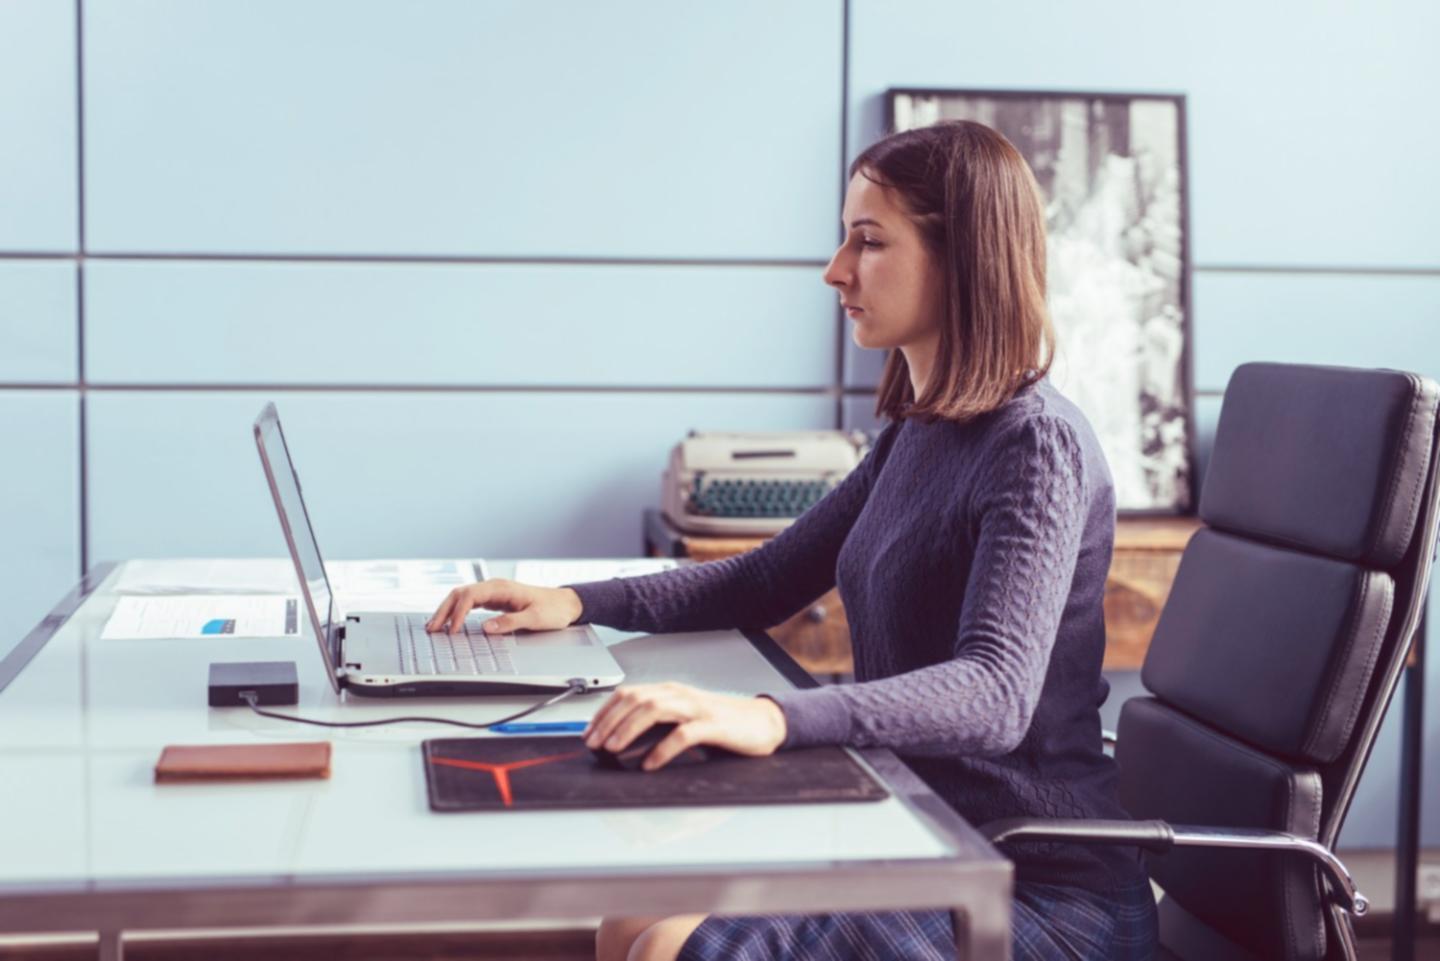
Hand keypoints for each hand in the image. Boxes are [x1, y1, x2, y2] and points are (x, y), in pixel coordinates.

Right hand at [425, 579, 582, 633]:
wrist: (566, 604)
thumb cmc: (553, 609)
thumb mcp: (535, 618)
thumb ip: (510, 622)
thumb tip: (486, 628)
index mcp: (502, 588)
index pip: (470, 596)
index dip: (457, 613)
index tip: (451, 630)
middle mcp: (495, 587)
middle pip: (460, 594)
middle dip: (444, 610)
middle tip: (431, 628)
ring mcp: (494, 593)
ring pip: (462, 598)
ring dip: (447, 610)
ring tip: (433, 626)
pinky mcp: (495, 601)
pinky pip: (470, 604)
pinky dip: (457, 612)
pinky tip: (450, 623)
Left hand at [583, 682, 787, 770]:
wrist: (763, 723)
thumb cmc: (722, 725)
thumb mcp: (684, 718)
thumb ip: (658, 724)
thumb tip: (622, 740)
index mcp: (670, 691)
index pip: (628, 693)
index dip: (604, 712)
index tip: (588, 733)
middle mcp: (680, 695)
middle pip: (635, 699)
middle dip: (609, 721)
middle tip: (594, 744)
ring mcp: (697, 708)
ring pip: (654, 710)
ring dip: (628, 729)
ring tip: (612, 749)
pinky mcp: (713, 726)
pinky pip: (683, 734)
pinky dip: (662, 749)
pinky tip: (650, 764)